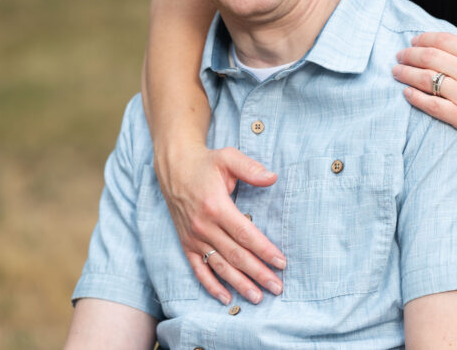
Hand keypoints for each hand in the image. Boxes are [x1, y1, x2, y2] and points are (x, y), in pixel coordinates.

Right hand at [155, 145, 286, 304]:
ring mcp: (193, 237)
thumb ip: (250, 168)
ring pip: (220, 266)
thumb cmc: (206, 163)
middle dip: (258, 273)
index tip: (281, 263)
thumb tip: (272, 177)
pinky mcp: (186, 243)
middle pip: (235, 255)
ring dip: (239, 284)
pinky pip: (198, 269)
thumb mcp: (228, 158)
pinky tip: (226, 298)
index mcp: (216, 206)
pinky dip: (211, 285)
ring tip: (258, 297)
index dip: (264, 250)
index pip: (245, 234)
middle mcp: (203, 226)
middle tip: (277, 287)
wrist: (174, 167)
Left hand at [392, 24, 456, 158]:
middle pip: (430, 58)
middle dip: (409, 55)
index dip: (423, 39)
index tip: (412, 42)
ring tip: (396, 72)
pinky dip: (416, 98)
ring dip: (406, 74)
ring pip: (427, 80)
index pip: (444, 41)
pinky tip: (406, 93)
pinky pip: (432, 105)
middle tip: (398, 56)